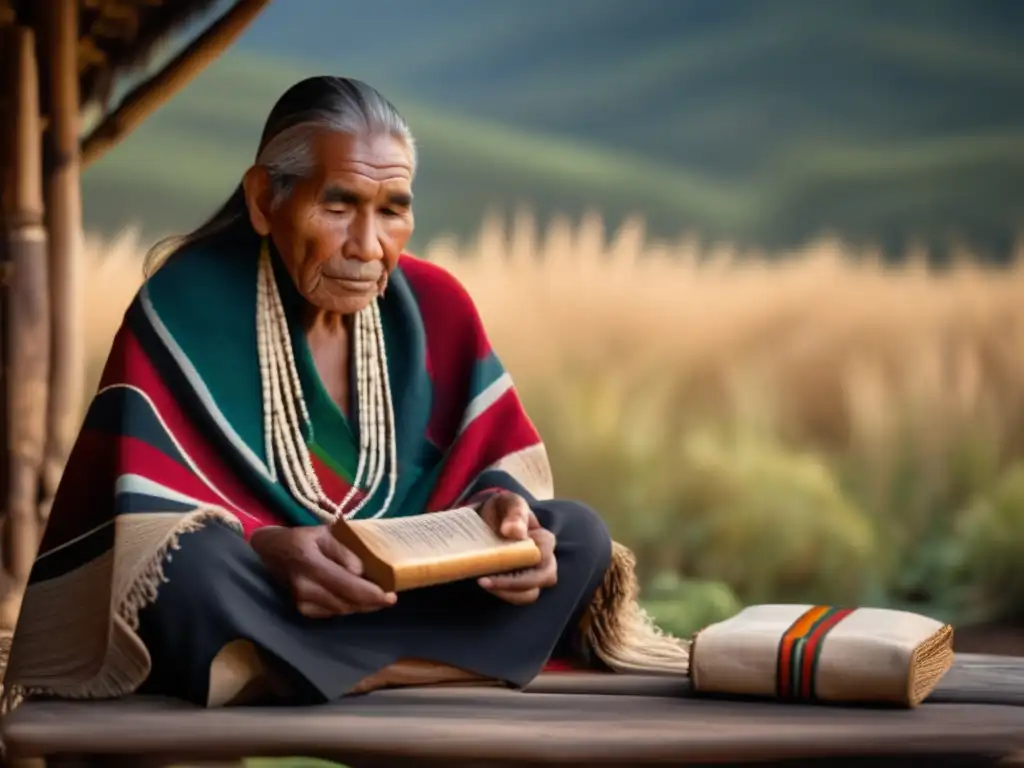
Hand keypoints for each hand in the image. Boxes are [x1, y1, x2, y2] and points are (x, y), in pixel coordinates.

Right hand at [250, 525, 396, 617]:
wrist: (271, 552)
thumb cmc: (303, 538)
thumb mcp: (325, 532)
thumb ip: (345, 551)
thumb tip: (361, 572)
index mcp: (310, 562)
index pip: (348, 586)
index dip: (373, 594)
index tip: (392, 594)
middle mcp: (305, 587)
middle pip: (347, 603)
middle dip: (372, 602)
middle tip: (390, 598)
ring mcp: (301, 602)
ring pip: (342, 610)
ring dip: (362, 606)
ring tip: (377, 597)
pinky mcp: (301, 610)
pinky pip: (333, 612)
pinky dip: (348, 607)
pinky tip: (357, 599)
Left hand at [476, 491, 556, 605]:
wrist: (487, 519)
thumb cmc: (503, 510)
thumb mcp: (508, 503)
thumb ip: (515, 513)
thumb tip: (515, 533)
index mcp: (544, 540)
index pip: (542, 558)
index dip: (522, 564)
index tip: (496, 563)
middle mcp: (544, 561)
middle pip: (540, 581)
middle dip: (513, 585)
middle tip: (484, 581)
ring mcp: (532, 574)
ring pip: (529, 594)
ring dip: (506, 593)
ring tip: (483, 582)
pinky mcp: (519, 584)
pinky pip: (516, 596)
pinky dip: (502, 594)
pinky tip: (484, 583)